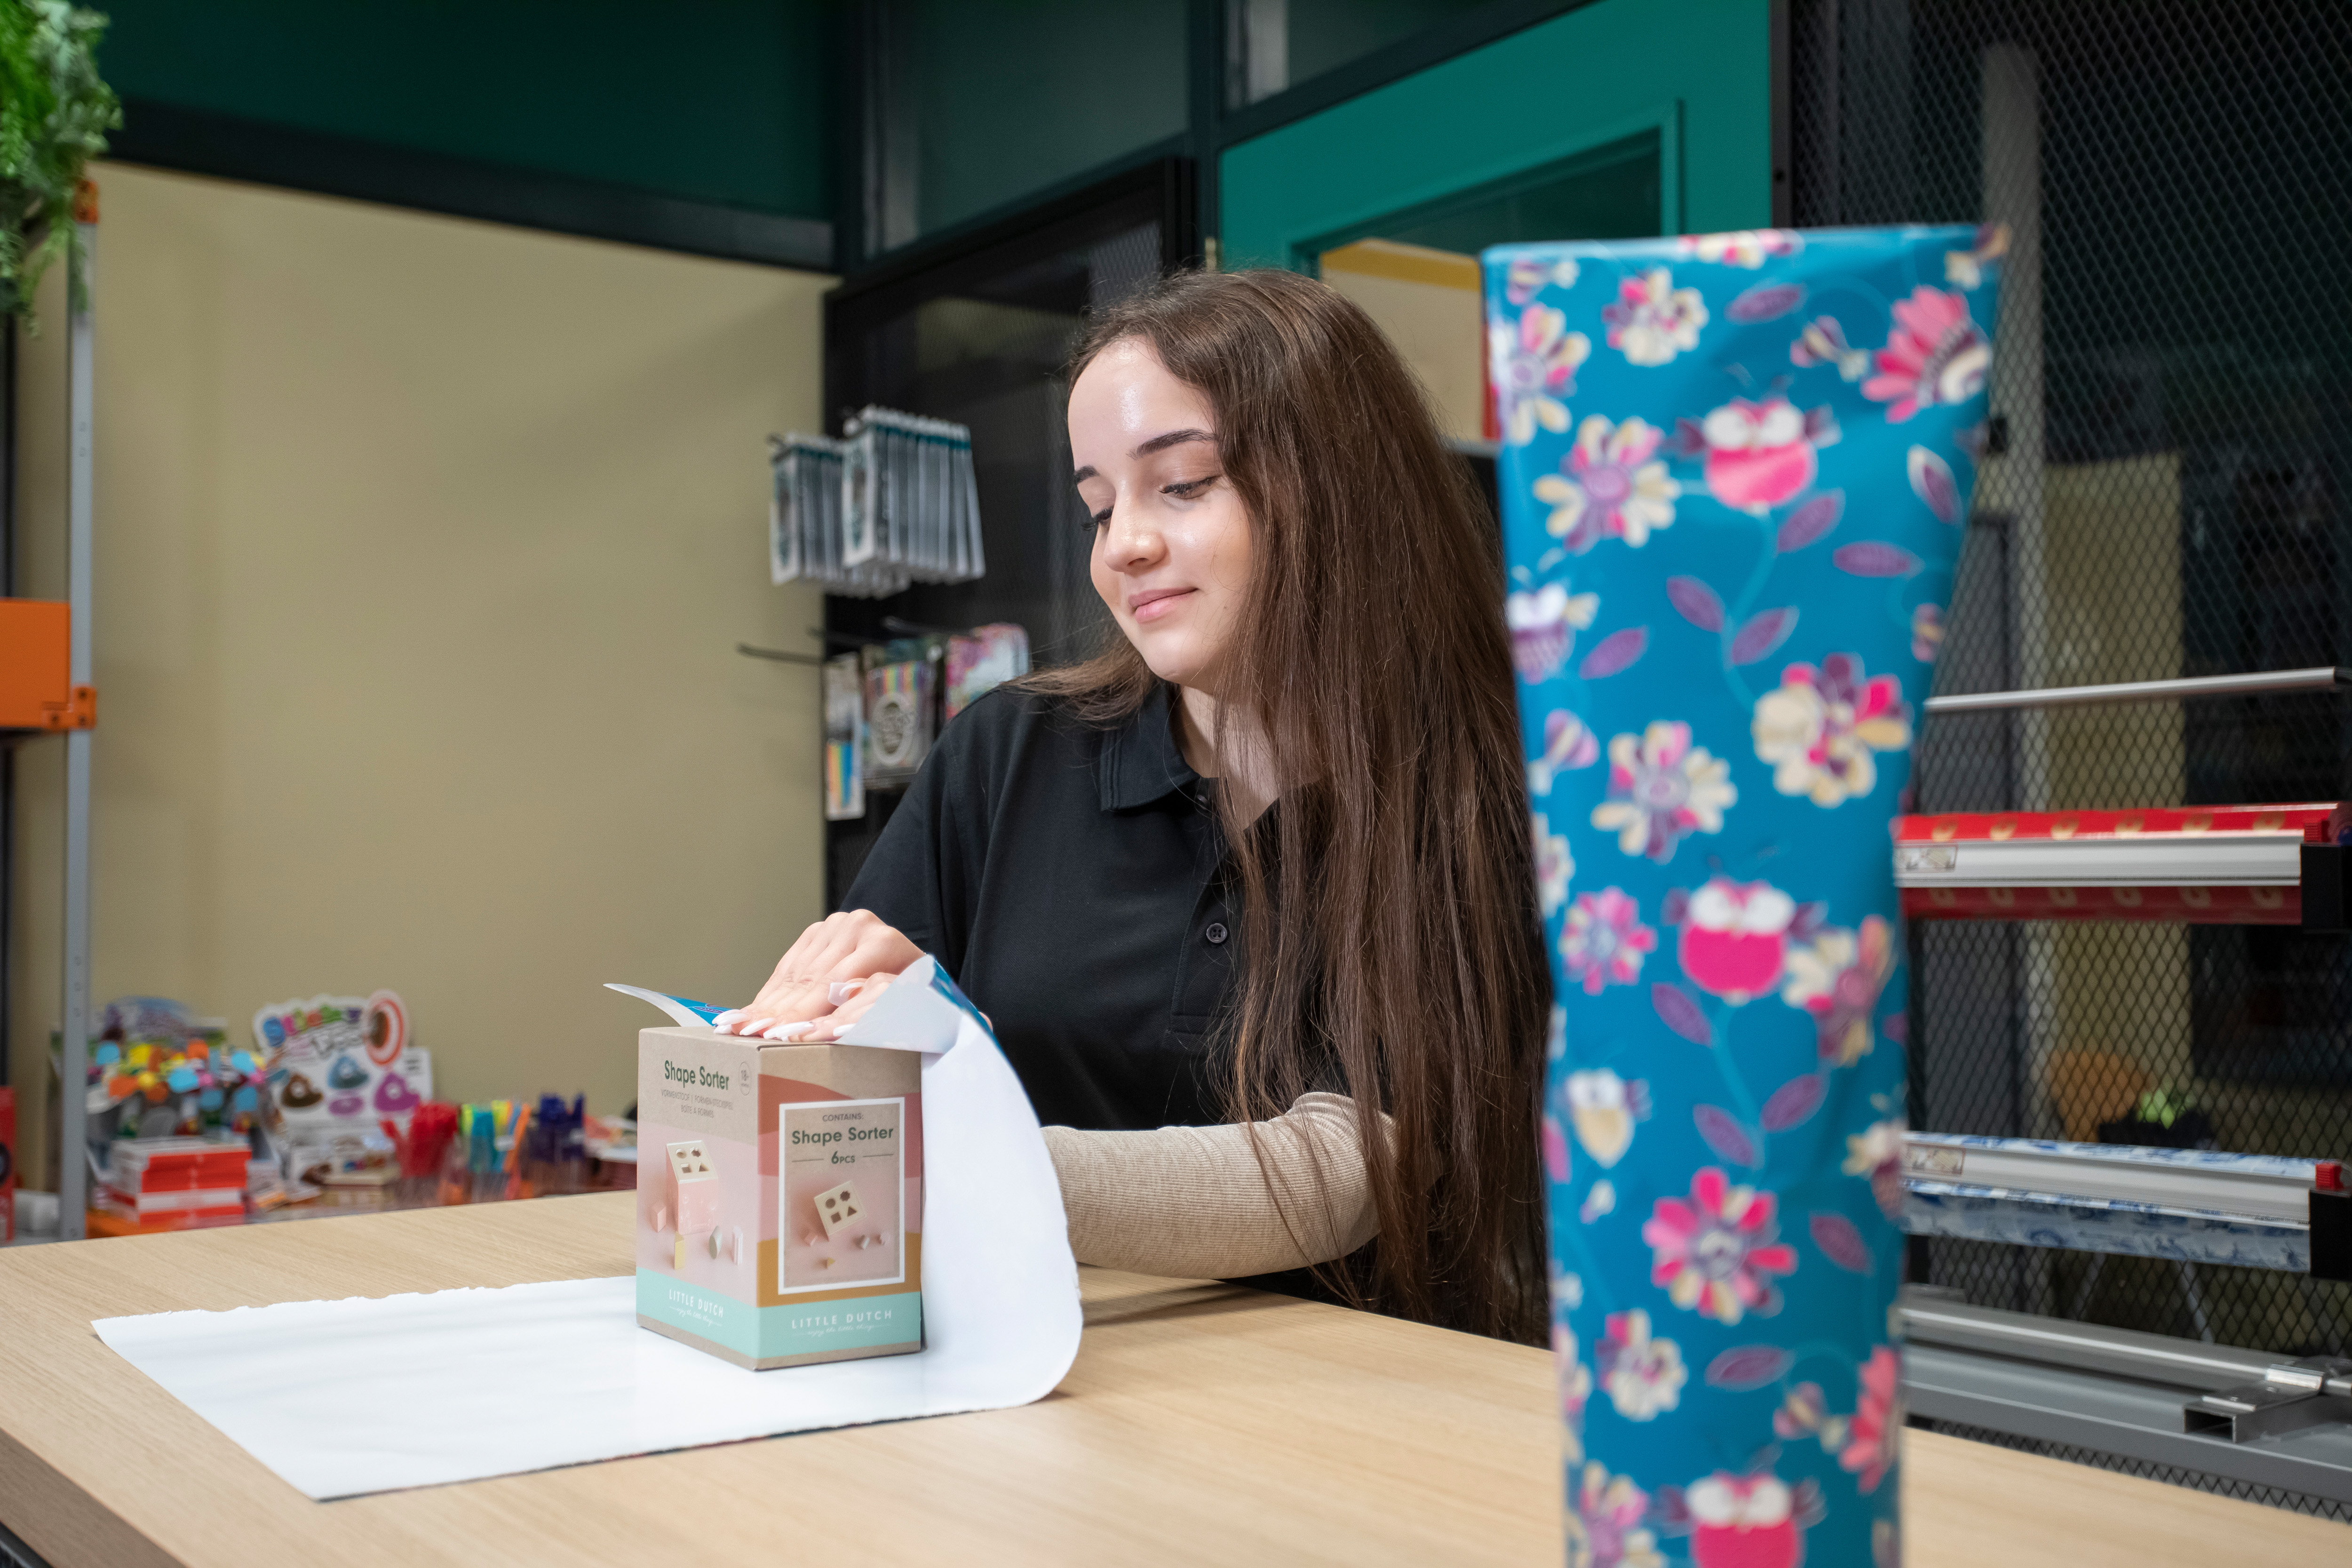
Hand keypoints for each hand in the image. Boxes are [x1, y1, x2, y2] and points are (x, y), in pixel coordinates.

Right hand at [712, 911, 923, 1036]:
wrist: (914, 969)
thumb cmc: (913, 997)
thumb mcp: (901, 1008)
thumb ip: (868, 1014)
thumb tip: (819, 1032)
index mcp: (882, 943)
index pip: (834, 984)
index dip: (805, 1013)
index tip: (782, 1035)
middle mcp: (857, 927)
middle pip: (810, 978)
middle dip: (779, 1011)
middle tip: (751, 1034)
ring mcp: (835, 926)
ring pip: (795, 972)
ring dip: (767, 1003)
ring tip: (741, 1026)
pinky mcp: (817, 931)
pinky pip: (788, 965)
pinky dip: (770, 991)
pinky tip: (751, 1010)